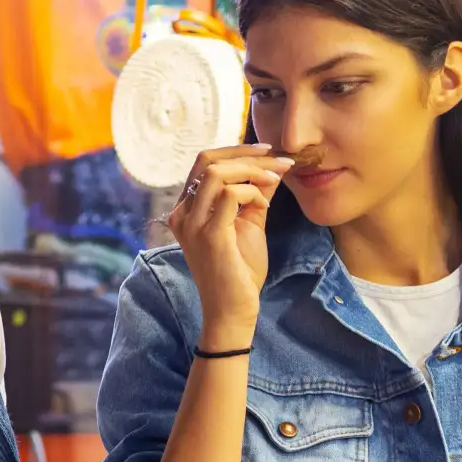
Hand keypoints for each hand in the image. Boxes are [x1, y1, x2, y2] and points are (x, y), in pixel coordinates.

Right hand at [171, 144, 290, 346]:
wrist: (234, 311)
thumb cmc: (240, 272)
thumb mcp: (249, 224)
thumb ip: (255, 195)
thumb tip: (271, 168)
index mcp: (188, 209)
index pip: (205, 162)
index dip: (237, 151)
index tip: (268, 152)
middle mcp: (183, 213)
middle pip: (207, 160)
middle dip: (247, 154)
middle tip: (278, 161)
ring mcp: (192, 224)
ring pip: (216, 172)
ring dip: (251, 171)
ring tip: (273, 182)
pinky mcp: (208, 235)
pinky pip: (228, 195)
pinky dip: (252, 192)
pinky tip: (265, 207)